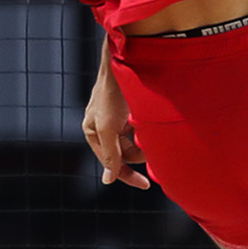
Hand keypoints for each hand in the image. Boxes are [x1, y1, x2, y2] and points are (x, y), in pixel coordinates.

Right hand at [83, 61, 149, 189]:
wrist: (124, 64)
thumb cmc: (112, 94)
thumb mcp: (108, 127)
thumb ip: (109, 154)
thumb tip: (108, 180)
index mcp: (93, 132)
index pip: (111, 163)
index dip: (128, 175)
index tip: (146, 184)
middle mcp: (103, 127)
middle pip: (124, 153)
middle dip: (139, 154)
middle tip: (154, 153)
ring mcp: (116, 118)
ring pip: (133, 141)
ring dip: (144, 142)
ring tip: (152, 132)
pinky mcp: (128, 110)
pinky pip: (139, 129)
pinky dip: (146, 131)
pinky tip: (152, 124)